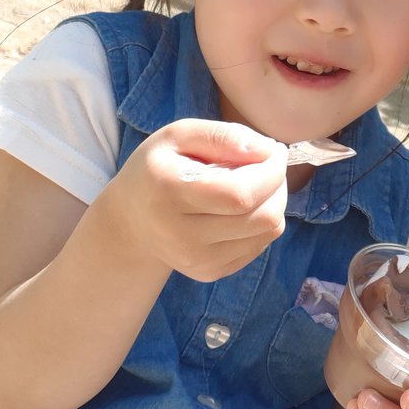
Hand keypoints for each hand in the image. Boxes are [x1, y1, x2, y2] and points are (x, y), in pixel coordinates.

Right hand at [102, 118, 288, 282]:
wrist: (131, 222)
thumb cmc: (159, 169)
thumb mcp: (179, 135)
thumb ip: (222, 136)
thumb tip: (267, 151)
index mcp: (169, 193)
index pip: (241, 194)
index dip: (271, 171)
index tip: (274, 151)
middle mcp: (181, 236)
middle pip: (262, 217)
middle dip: (278, 184)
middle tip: (268, 165)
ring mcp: (197, 261)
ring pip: (268, 231)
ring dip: (274, 201)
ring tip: (254, 183)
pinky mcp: (210, 272)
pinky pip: (261, 244)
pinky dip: (262, 220)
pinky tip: (240, 207)